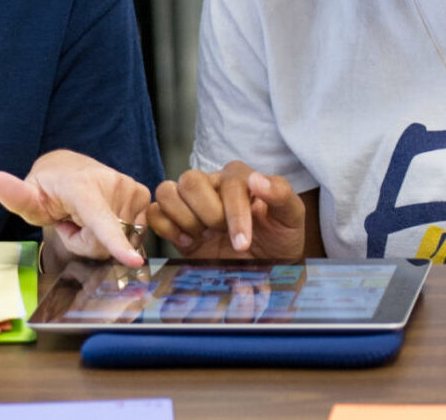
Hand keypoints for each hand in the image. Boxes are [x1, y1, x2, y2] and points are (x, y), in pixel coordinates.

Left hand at [0, 149, 150, 267]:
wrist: (68, 166)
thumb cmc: (46, 188)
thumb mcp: (28, 197)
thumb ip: (14, 194)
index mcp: (81, 186)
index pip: (100, 219)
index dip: (115, 242)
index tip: (132, 262)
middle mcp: (110, 182)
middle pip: (105, 244)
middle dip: (87, 244)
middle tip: (73, 223)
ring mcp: (128, 186)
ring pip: (121, 241)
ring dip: (102, 239)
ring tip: (87, 218)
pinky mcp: (141, 193)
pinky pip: (134, 233)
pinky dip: (117, 233)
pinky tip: (104, 216)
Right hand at [147, 162, 304, 260]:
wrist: (266, 269)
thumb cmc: (279, 239)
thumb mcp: (291, 218)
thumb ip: (281, 194)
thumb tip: (257, 179)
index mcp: (237, 177)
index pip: (227, 183)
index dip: (234, 214)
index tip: (242, 242)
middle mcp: (210, 185)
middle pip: (190, 180)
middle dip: (208, 214)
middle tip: (221, 233)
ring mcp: (190, 204)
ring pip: (166, 191)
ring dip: (184, 218)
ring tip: (202, 236)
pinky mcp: (175, 222)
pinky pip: (154, 213)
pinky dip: (166, 228)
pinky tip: (187, 242)